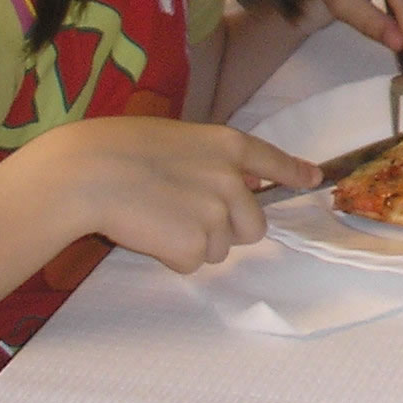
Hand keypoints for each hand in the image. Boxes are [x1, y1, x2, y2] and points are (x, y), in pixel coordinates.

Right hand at [24, 117, 315, 274]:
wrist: (88, 173)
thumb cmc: (120, 150)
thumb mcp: (179, 139)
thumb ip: (213, 161)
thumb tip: (243, 185)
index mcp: (229, 146)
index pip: (274, 162)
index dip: (294, 173)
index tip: (313, 179)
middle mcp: (234, 179)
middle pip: (253, 226)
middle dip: (225, 229)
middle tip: (181, 214)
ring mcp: (218, 213)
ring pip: (221, 248)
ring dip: (195, 243)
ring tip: (157, 217)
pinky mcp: (196, 245)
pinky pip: (192, 263)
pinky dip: (171, 257)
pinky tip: (148, 233)